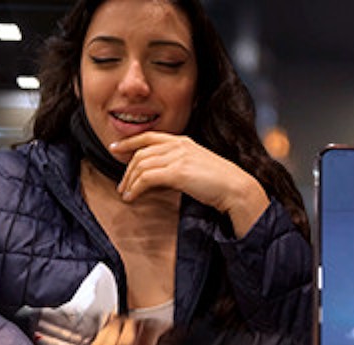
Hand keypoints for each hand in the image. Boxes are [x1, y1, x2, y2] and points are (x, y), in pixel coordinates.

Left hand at [110, 132, 269, 236]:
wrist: (237, 188)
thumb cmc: (222, 183)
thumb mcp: (197, 167)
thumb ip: (179, 166)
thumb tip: (159, 177)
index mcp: (184, 141)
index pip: (150, 136)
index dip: (130, 141)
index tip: (116, 148)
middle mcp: (179, 146)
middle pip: (142, 153)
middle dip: (127, 170)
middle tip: (122, 184)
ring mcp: (178, 157)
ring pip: (141, 166)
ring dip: (129, 182)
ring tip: (126, 194)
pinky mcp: (177, 172)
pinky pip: (147, 178)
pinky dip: (136, 188)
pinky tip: (133, 197)